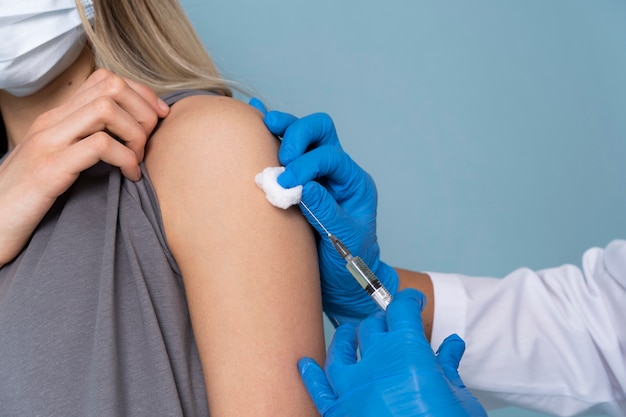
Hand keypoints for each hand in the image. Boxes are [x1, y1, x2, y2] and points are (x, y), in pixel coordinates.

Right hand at [0, 69, 169, 265]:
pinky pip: (100, 146)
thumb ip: (86, 143)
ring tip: (137, 160)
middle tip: (150, 141)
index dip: (141, 94)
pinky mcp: (50, 169)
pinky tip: (129, 176)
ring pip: (107, 109)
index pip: (105, 80)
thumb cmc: (29, 197)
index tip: (158, 118)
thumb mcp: (59, 161)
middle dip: (143, 111)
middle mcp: (52, 122)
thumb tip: (128, 139)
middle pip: (111, 87)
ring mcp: (49, 143)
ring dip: (135, 133)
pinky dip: (126, 159)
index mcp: (56, 117)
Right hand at [250, 98, 397, 323]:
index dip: (307, 164)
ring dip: (284, 129)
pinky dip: (270, 133)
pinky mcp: (295, 182)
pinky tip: (254, 116)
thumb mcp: (344, 240)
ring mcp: (315, 175)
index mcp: (353, 183)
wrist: (341, 283)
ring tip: (265, 125)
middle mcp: (336, 173)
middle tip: (282, 158)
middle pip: (321, 132)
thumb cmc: (349, 263)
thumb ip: (326, 212)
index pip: (331, 157)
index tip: (287, 183)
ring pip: (302, 136)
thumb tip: (303, 186)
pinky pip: (284, 151)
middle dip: (299, 136)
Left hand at [298, 289, 486, 416]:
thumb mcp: (459, 397)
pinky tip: (306, 364)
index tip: (412, 303)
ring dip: (345, 337)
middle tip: (390, 325)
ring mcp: (354, 389)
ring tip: (349, 334)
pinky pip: (319, 390)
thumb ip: (448, 367)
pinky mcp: (340, 414)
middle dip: (382, 321)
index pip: (401, 310)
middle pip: (372, 327)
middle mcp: (376, 363)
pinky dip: (311, 375)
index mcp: (408, 352)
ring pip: (340, 351)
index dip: (408, 301)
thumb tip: (451, 346)